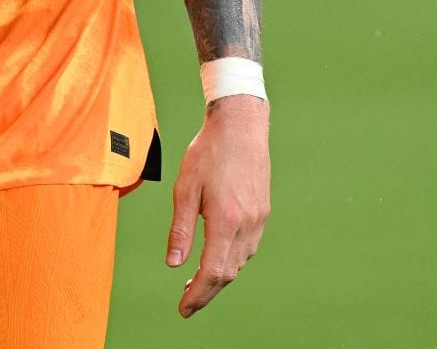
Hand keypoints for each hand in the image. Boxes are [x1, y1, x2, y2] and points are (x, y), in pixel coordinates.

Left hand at [167, 94, 269, 317]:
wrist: (241, 126)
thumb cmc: (208, 153)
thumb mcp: (185, 189)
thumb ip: (180, 229)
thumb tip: (173, 264)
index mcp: (225, 221)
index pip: (212, 273)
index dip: (197, 295)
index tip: (183, 309)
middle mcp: (246, 225)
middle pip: (228, 274)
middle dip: (207, 292)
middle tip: (186, 302)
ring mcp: (258, 219)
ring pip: (239, 263)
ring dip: (219, 277)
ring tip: (196, 282)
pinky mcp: (262, 212)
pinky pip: (247, 248)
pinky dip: (231, 260)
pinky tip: (217, 257)